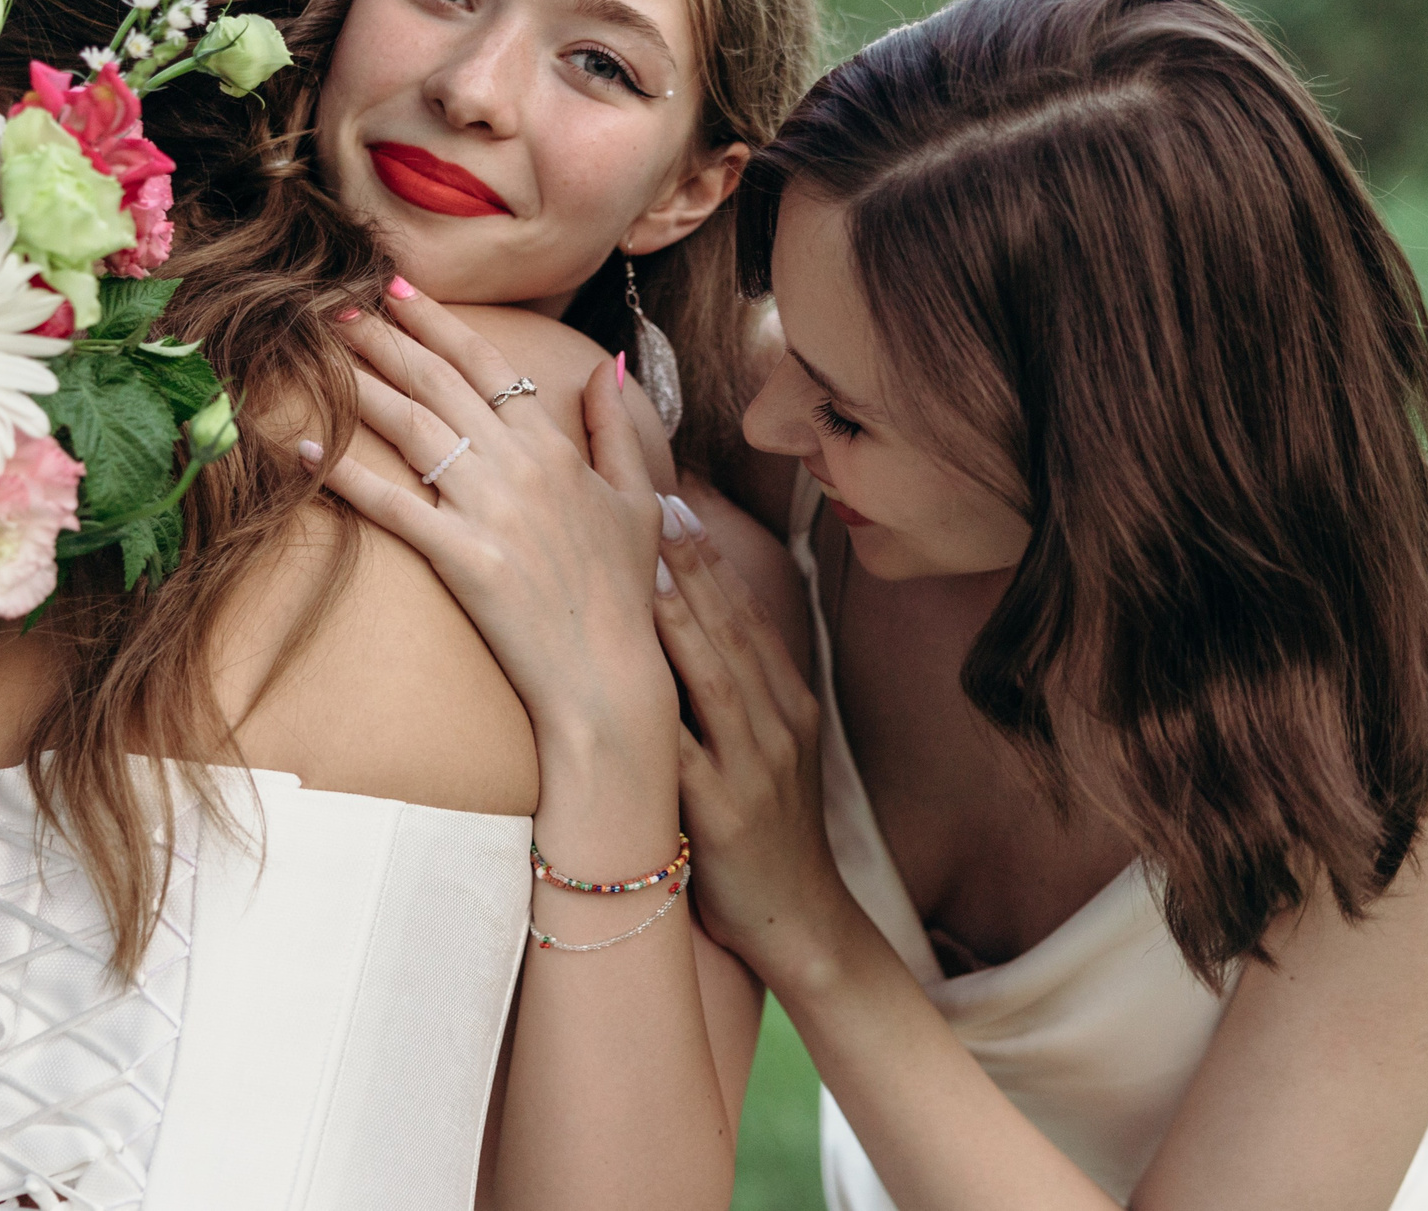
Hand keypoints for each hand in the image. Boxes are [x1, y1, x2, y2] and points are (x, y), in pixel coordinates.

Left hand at [307, 280, 673, 756]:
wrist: (608, 674)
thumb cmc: (624, 591)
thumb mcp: (638, 499)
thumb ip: (617, 429)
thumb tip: (605, 367)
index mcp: (556, 448)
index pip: (488, 366)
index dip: (440, 324)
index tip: (399, 290)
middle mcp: (519, 467)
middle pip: (439, 384)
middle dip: (384, 338)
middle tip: (334, 303)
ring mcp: (488, 510)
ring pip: (412, 429)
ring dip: (360, 385)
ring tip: (316, 353)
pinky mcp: (461, 556)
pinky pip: (391, 505)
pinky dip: (345, 475)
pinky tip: (303, 449)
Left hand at [652, 516, 854, 976]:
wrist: (802, 920)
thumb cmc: (769, 830)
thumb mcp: (773, 750)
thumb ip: (742, 692)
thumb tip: (693, 625)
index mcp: (791, 705)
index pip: (750, 617)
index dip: (714, 562)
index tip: (678, 507)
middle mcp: (778, 726)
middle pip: (733, 632)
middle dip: (695, 567)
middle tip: (655, 507)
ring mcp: (754, 768)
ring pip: (715, 677)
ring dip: (679, 616)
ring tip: (641, 565)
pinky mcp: (724, 814)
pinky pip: (685, 752)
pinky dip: (659, 709)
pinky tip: (626, 673)